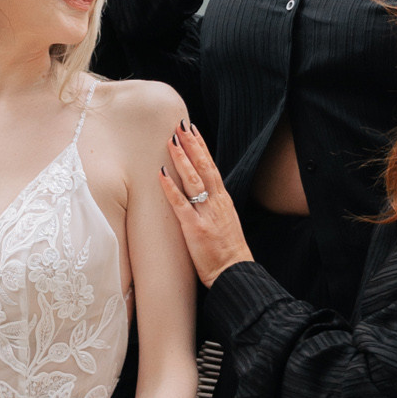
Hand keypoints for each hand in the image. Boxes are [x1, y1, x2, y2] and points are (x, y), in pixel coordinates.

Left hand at [158, 124, 250, 285]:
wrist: (234, 272)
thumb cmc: (227, 249)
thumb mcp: (223, 220)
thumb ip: (212, 203)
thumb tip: (200, 189)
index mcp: (223, 200)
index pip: (212, 167)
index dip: (201, 147)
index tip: (193, 130)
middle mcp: (216, 202)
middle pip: (204, 167)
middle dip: (192, 145)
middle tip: (180, 125)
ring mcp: (206, 214)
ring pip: (193, 181)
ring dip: (182, 159)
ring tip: (171, 141)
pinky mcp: (195, 229)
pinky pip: (181, 205)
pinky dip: (171, 189)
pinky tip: (161, 175)